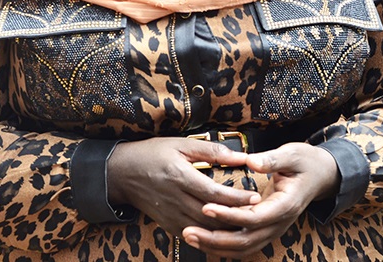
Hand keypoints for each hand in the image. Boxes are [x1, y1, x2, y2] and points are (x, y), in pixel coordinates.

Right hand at [106, 137, 260, 234]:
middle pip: (213, 215)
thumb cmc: (152, 154)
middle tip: (258, 214)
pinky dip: (212, 237)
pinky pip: (195, 236)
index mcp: (180, 176)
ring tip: (247, 224)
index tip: (255, 197)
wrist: (123, 174)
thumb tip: (239, 156)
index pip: (214, 193)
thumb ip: (211, 151)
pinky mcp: (169, 225)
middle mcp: (176, 199)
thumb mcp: (180, 144)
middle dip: (237, 217)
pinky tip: (226, 232)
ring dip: (227, 229)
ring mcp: (172, 215)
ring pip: (206, 229)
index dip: (237, 197)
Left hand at [180, 143, 338, 259]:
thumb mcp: (293, 154)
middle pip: (246, 241)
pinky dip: (223, 245)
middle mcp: (279, 223)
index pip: (254, 218)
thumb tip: (251, 161)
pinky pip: (244, 244)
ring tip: (189, 236)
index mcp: (285, 206)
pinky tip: (203, 239)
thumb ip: (272, 159)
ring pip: (243, 248)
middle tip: (188, 231)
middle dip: (215, 238)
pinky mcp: (265, 229)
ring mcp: (273, 229)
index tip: (206, 207)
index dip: (230, 215)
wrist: (321, 176)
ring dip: (215, 245)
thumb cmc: (306, 162)